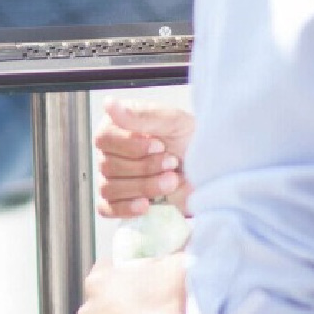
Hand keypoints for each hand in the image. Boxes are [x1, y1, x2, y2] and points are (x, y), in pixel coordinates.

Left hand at [77, 253, 187, 313]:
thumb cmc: (171, 303)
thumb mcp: (179, 266)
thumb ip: (172, 257)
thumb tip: (180, 254)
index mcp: (99, 282)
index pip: (104, 269)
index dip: (122, 272)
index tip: (139, 277)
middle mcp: (88, 311)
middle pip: (100, 304)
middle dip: (116, 306)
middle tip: (145, 309)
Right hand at [96, 98, 194, 216]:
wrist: (210, 169)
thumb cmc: (191, 140)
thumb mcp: (174, 122)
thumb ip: (141, 115)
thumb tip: (109, 104)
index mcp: (118, 128)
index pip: (104, 139)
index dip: (131, 146)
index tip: (159, 146)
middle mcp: (110, 152)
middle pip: (108, 166)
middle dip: (145, 168)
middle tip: (171, 163)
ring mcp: (112, 178)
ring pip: (110, 188)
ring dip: (144, 187)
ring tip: (170, 181)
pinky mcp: (120, 201)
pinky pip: (107, 208)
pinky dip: (125, 208)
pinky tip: (146, 205)